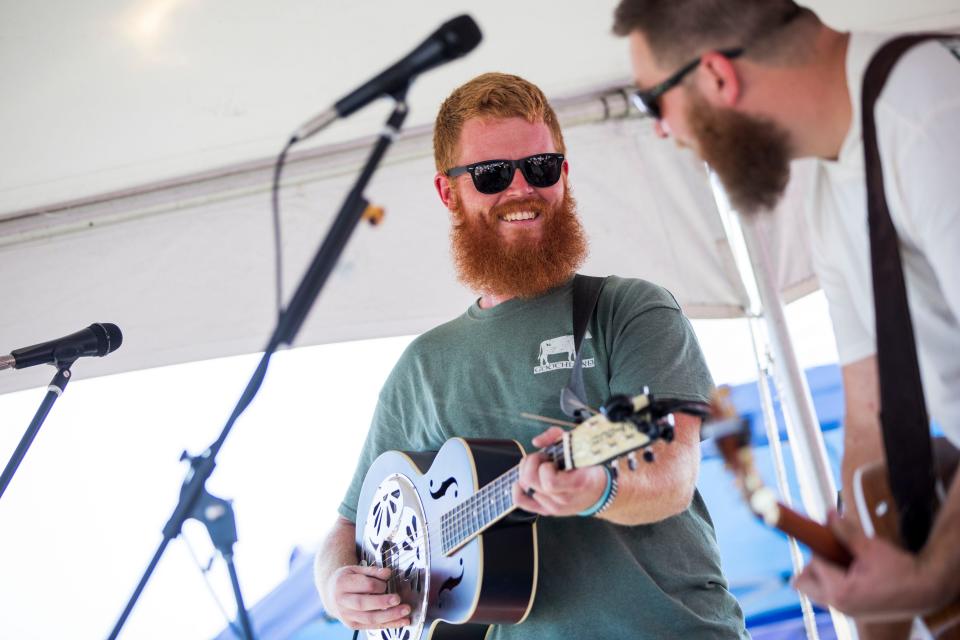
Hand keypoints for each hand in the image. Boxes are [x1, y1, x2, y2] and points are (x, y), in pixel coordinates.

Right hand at [325, 565, 410, 629]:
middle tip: (398, 599)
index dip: (378, 584)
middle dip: (383, 602)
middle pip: (364, 604)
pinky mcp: (353, 625)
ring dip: (389, 616)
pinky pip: (373, 626)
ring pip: (369, 618)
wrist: (331, 593)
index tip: (387, 582)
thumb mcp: (356, 569)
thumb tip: (388, 573)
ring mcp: (346, 616)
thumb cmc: (347, 579)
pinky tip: (401, 622)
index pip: (363, 585)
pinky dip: (389, 624)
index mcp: (342, 584)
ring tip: (405, 612)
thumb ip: (372, 571)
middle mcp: (342, 602)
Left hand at [513, 426, 607, 516]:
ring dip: (527, 471)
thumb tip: (536, 442)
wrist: (598, 492)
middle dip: (532, 463)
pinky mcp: (546, 510)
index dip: (544, 467)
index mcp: (577, 484)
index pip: (550, 482)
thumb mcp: (578, 445)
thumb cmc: (587, 467)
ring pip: (525, 489)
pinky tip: (522, 481)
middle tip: (542, 458)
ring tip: (539, 467)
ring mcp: (554, 507)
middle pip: (532, 482)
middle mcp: (564, 499)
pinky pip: (522, 502)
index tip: (551, 459)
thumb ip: (556, 436)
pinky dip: (517, 489)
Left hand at [793, 511, 939, 619]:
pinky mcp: (853, 610)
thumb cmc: (901, 570)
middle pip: (804, 583)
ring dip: (820, 573)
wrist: (926, 591)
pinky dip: (832, 581)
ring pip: (815, 590)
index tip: (824, 533)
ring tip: (841, 560)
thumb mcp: (870, 546)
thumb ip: (845, 531)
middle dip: (811, 564)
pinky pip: (830, 595)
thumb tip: (828, 514)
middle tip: (829, 551)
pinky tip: (850, 569)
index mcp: (840, 591)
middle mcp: (839, 605)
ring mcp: (846, 610)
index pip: (813, 563)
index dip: (818, 546)